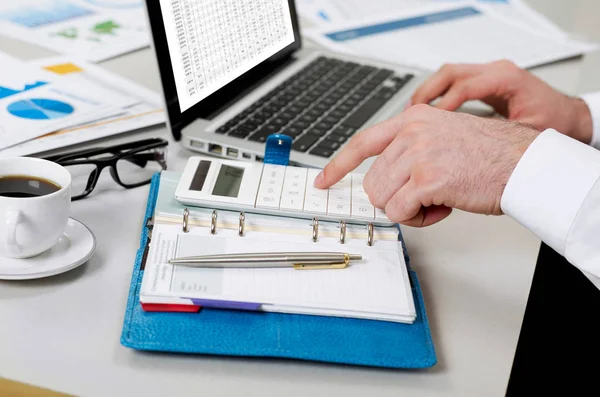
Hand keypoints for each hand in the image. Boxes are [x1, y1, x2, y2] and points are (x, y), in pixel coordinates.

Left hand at [314, 105, 539, 226]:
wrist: (523, 164)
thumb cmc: (490, 156)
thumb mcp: (443, 137)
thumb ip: (410, 150)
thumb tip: (385, 179)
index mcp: (413, 120)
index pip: (363, 142)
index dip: (339, 164)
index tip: (325, 180)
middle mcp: (412, 133)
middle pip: (373, 182)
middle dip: (394, 197)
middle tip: (422, 197)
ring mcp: (418, 155)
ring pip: (383, 199)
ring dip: (407, 209)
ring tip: (435, 200)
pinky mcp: (427, 179)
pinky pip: (400, 213)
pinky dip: (419, 219)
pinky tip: (443, 207)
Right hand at [411, 60, 592, 143]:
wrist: (565, 117)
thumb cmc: (551, 125)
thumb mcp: (525, 135)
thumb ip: (495, 138)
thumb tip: (466, 151)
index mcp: (508, 80)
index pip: (466, 86)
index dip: (444, 104)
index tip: (429, 123)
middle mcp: (496, 71)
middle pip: (451, 72)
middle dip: (427, 93)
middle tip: (411, 115)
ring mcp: (489, 73)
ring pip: (448, 74)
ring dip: (428, 92)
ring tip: (412, 114)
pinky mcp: (483, 81)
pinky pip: (452, 82)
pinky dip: (436, 95)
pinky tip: (426, 112)